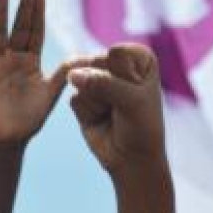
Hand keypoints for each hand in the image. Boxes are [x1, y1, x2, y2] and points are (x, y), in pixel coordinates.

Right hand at [0, 0, 71, 148]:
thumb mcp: (51, 94)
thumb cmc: (31, 118)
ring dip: (1, 12)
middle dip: (23, 5)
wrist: (9, 138)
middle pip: (18, 26)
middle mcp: (14, 58)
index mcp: (31, 61)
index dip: (38, 12)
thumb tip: (85, 58)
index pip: (35, 31)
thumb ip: (64, 75)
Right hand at [68, 44, 166, 174]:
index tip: (136, 93)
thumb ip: (102, 83)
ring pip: (82, 82)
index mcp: (139, 58)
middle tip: (121, 107)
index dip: (122, 77)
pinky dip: (87, 113)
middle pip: (95, 65)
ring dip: (97, 103)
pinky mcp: (82, 98)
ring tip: (112, 114)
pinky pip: (75, 99)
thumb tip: (71, 75)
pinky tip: (101, 120)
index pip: (116, 53)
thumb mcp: (131, 101)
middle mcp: (117, 65)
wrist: (131, 159)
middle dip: (106, 90)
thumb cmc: (141, 127)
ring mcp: (97, 81)